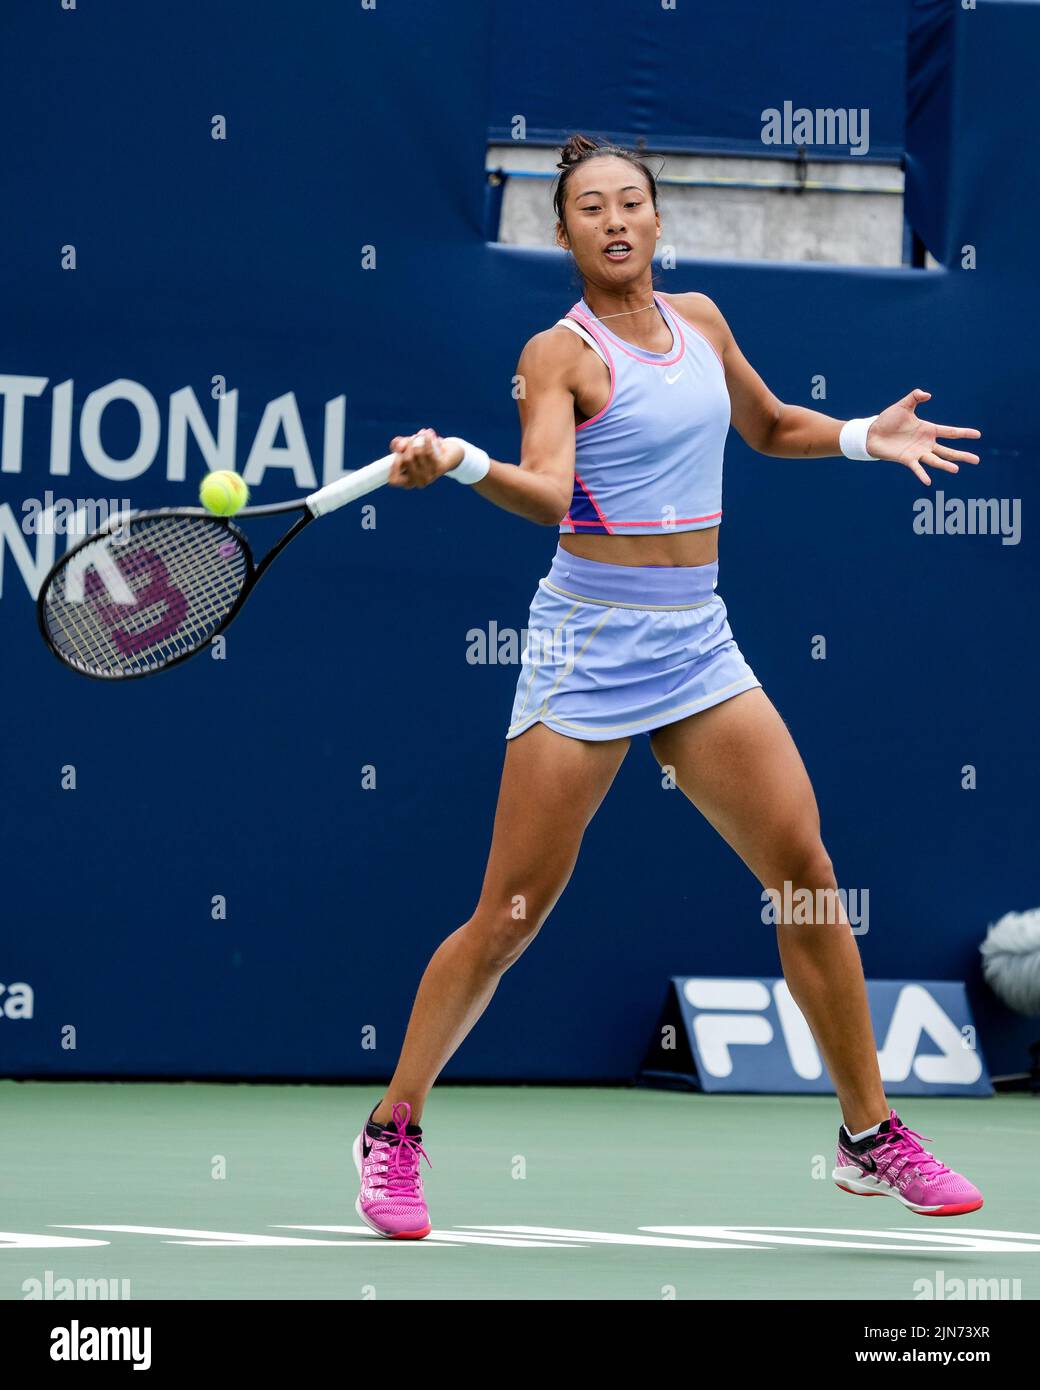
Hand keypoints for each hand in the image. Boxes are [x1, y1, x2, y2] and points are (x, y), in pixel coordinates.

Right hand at [387, 428, 463, 487]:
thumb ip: (397, 445)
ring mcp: (430, 477)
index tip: (398, 454)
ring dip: (417, 439)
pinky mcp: (440, 469)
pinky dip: (427, 439)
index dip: (394, 466)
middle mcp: (418, 482)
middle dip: (407, 444)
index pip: (394, 480)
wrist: (448, 454)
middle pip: (407, 459)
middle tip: (410, 439)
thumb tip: (399, 446)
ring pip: (418, 452)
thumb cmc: (421, 452)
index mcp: (407, 482)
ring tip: (420, 434)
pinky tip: (427, 432)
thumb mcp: (406, 448)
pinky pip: (429, 451)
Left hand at [865, 389, 980, 485]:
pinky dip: (922, 474)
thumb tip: (927, 394)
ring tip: (956, 469)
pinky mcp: (907, 459)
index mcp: (928, 430)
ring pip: (935, 460)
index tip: (978, 434)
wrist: (872, 433)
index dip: (964, 433)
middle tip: (977, 460)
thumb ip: (915, 397)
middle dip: (962, 455)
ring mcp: (917, 452)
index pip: (950, 432)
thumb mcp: (903, 405)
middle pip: (948, 450)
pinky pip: (916, 468)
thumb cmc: (888, 420)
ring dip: (945, 465)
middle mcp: (926, 443)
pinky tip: (928, 482)